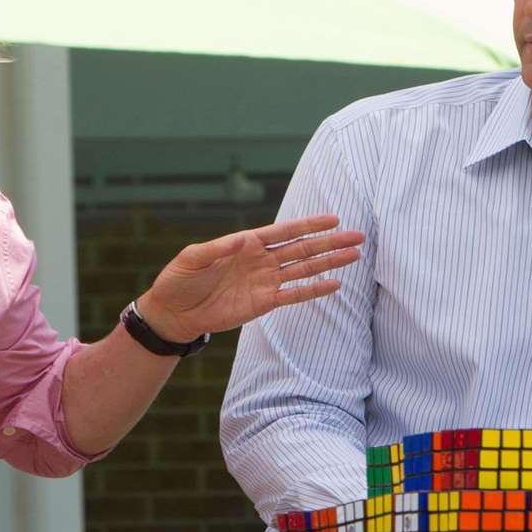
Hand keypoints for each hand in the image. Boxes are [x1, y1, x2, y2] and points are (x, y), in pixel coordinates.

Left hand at [137, 214, 363, 342]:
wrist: (174, 313)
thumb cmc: (179, 280)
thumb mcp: (192, 259)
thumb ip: (217, 248)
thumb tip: (244, 238)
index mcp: (246, 243)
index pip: (284, 231)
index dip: (309, 225)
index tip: (334, 219)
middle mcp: (261, 260)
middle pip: (302, 248)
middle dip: (330, 242)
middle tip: (357, 236)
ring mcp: (265, 281)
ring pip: (304, 269)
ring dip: (329, 263)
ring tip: (354, 255)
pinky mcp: (264, 303)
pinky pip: (293, 295)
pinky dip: (314, 290)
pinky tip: (335, 284)